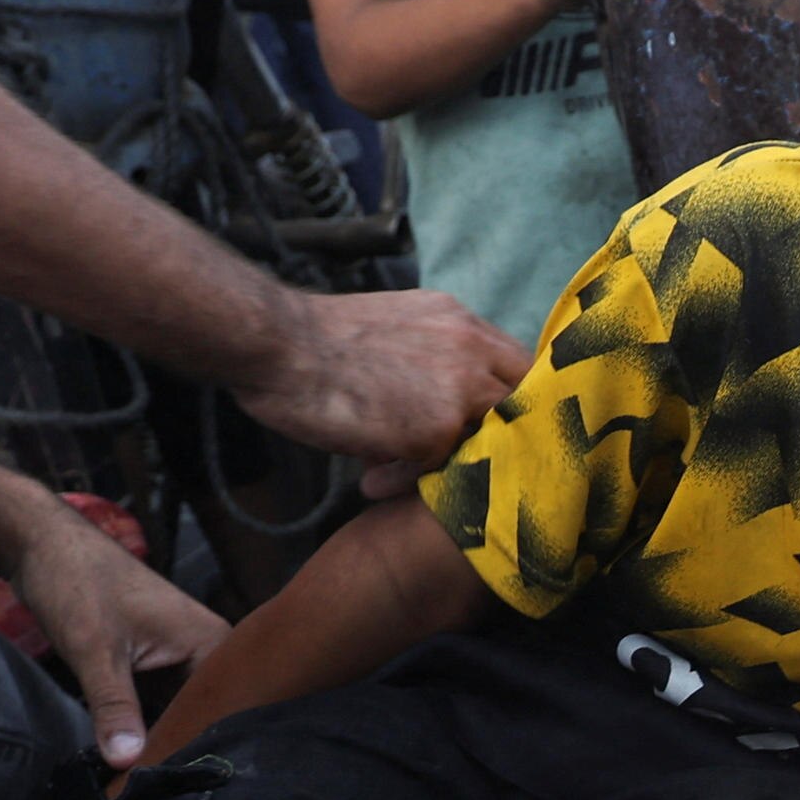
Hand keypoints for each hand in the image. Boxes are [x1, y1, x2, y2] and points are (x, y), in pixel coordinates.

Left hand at [0, 487, 230, 765]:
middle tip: (157, 798)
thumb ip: (113, 706)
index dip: (199, 750)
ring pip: (179, 719)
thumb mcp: (95, 650)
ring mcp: (182, 661)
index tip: (177, 791)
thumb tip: (127, 761)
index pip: (221, 712)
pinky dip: (142, 731)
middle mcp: (209, 653)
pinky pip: (158, 710)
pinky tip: (128, 762)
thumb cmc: (75, 582)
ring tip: (144, 788)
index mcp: (213, 643)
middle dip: (179, 752)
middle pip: (204, 720)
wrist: (41, 545)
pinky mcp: (156, 667)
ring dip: (159, 745)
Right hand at [233, 288, 526, 498]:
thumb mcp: (390, 326)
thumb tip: (442, 404)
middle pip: (524, 401)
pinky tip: (371, 481)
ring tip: (404, 470)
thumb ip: (429, 355)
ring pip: (487, 438)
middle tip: (468, 460)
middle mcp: (470, 347)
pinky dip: (407, 480)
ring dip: (456, 460)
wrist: (276, 344)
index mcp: (457, 319)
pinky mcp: (436, 429)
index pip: (516, 363)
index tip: (487, 425)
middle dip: (501, 433)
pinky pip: (440, 469)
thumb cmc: (313, 340)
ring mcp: (458, 389)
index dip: (508, 398)